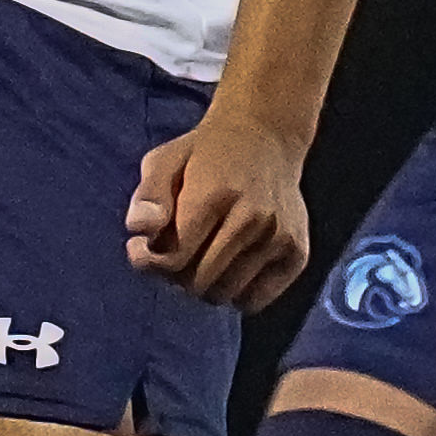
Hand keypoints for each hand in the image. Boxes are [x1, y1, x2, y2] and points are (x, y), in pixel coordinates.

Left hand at [128, 104, 314, 308]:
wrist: (266, 135)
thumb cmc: (205, 154)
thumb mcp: (165, 160)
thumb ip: (147, 196)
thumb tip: (138, 231)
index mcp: (214, 194)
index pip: (174, 259)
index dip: (149, 260)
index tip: (142, 247)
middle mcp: (252, 217)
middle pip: (198, 282)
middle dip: (176, 275)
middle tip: (175, 252)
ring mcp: (279, 237)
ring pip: (225, 294)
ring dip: (205, 285)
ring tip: (202, 257)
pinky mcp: (297, 253)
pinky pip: (255, 301)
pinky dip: (236, 293)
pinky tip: (229, 267)